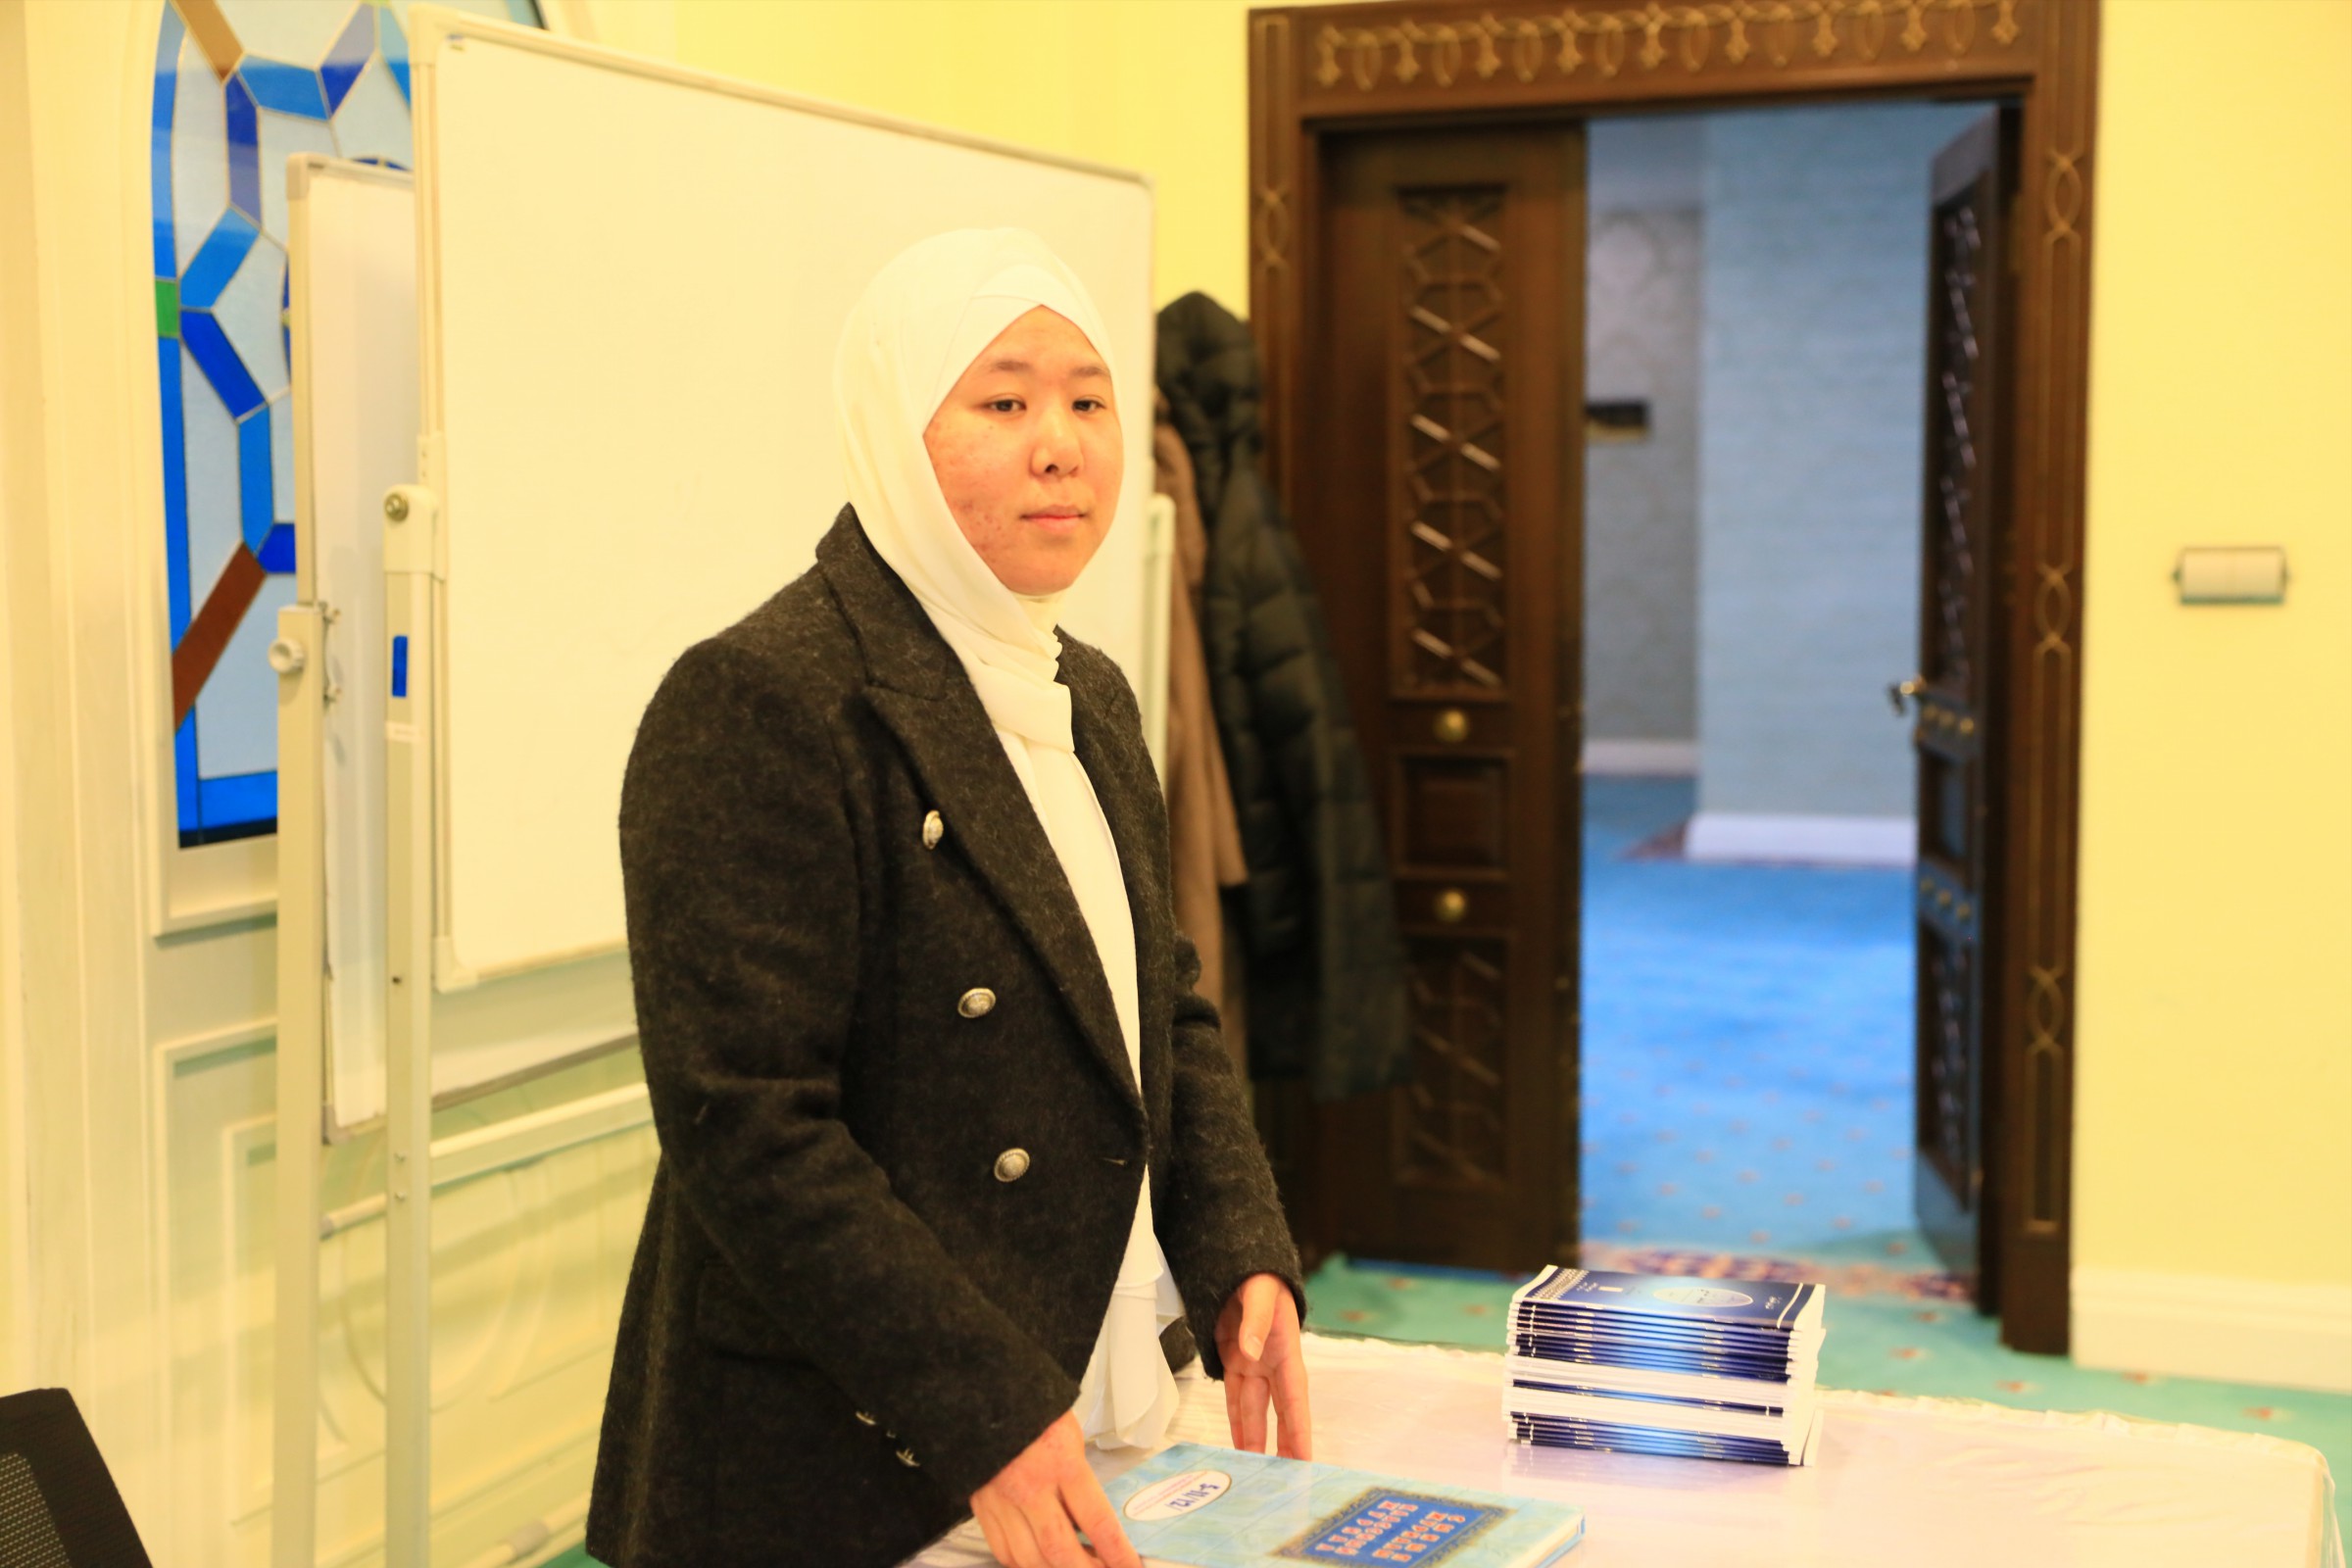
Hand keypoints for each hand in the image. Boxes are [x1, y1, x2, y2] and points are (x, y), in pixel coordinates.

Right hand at [969, 1410, 1141, 1567]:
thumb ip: (1079, 1479)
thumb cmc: (1034, 1408)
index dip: (1117, 1553)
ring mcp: (1000, 1500)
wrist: (984, 1393)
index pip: (1097, 1521)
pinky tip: (1040, 1561)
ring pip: (1029, 1559)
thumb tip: (1090, 1522)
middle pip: (1060, 1551)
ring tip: (1075, 1567)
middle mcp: (1029, 1487)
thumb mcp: (1070, 1435)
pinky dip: (1024, 1564)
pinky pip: (1003, 1550)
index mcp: (1060, 1462)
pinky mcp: (980, 1506)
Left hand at [1216, 1273, 1311, 1459]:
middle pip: (1279, 1414)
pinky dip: (1236, 1420)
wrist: (1243, 1265)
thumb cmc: (1262, 1277)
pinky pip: (1235, 1397)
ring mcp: (1254, 1365)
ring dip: (1255, 1440)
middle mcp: (1272, 1365)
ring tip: (1256, 1471)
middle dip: (1283, 1446)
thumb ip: (1256, 1323)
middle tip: (1287, 1478)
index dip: (1299, 1432)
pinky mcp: (1235, 1361)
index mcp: (1286, 1353)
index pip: (1295, 1401)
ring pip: (1254, 1411)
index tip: (1305, 1459)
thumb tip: (1251, 1352)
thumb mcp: (1261, 1294)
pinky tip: (1239, 1442)